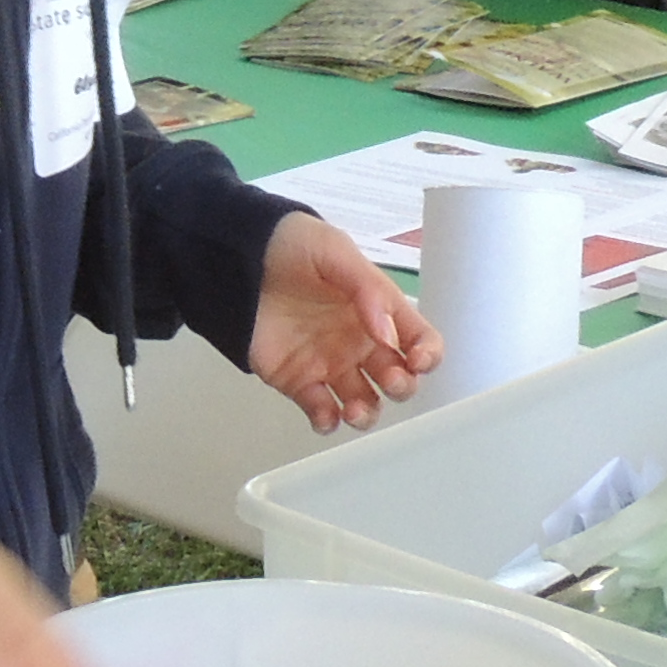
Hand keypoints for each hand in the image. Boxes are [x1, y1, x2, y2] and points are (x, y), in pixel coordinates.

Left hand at [246, 213, 438, 433]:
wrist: (238, 257)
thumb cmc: (291, 245)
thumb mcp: (335, 251)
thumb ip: (367, 289)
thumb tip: (388, 333)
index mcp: (378, 311)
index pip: (420, 340)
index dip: (428, 355)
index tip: (416, 359)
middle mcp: (360, 343)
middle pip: (399, 379)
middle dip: (401, 387)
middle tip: (389, 379)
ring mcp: (331, 365)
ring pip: (365, 404)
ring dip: (368, 414)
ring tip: (356, 410)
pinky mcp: (300, 382)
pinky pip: (322, 412)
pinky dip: (328, 421)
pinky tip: (325, 414)